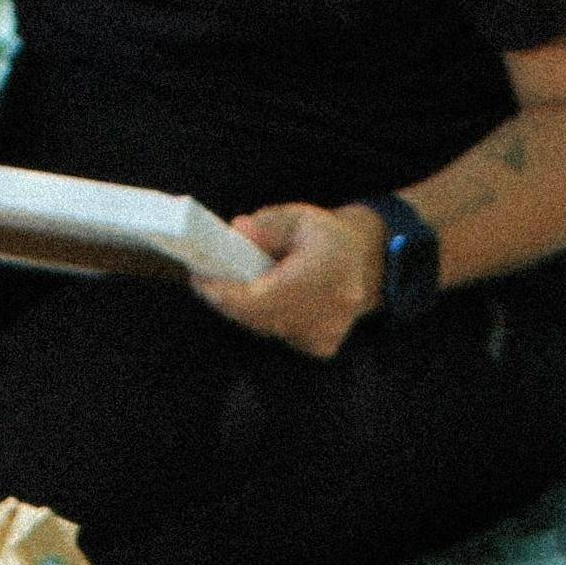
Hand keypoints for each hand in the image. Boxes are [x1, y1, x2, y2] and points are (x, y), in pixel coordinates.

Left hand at [192, 201, 385, 359]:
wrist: (366, 264)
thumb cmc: (327, 237)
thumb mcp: (297, 217)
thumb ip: (265, 226)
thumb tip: (236, 231)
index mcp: (321, 274)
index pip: (260, 297)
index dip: (225, 293)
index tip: (199, 279)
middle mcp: (324, 311)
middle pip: (257, 316)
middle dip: (228, 299)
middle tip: (208, 278)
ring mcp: (322, 334)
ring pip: (266, 327)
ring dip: (246, 309)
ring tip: (235, 284)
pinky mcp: (320, 347)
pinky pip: (279, 334)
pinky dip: (267, 318)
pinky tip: (272, 299)